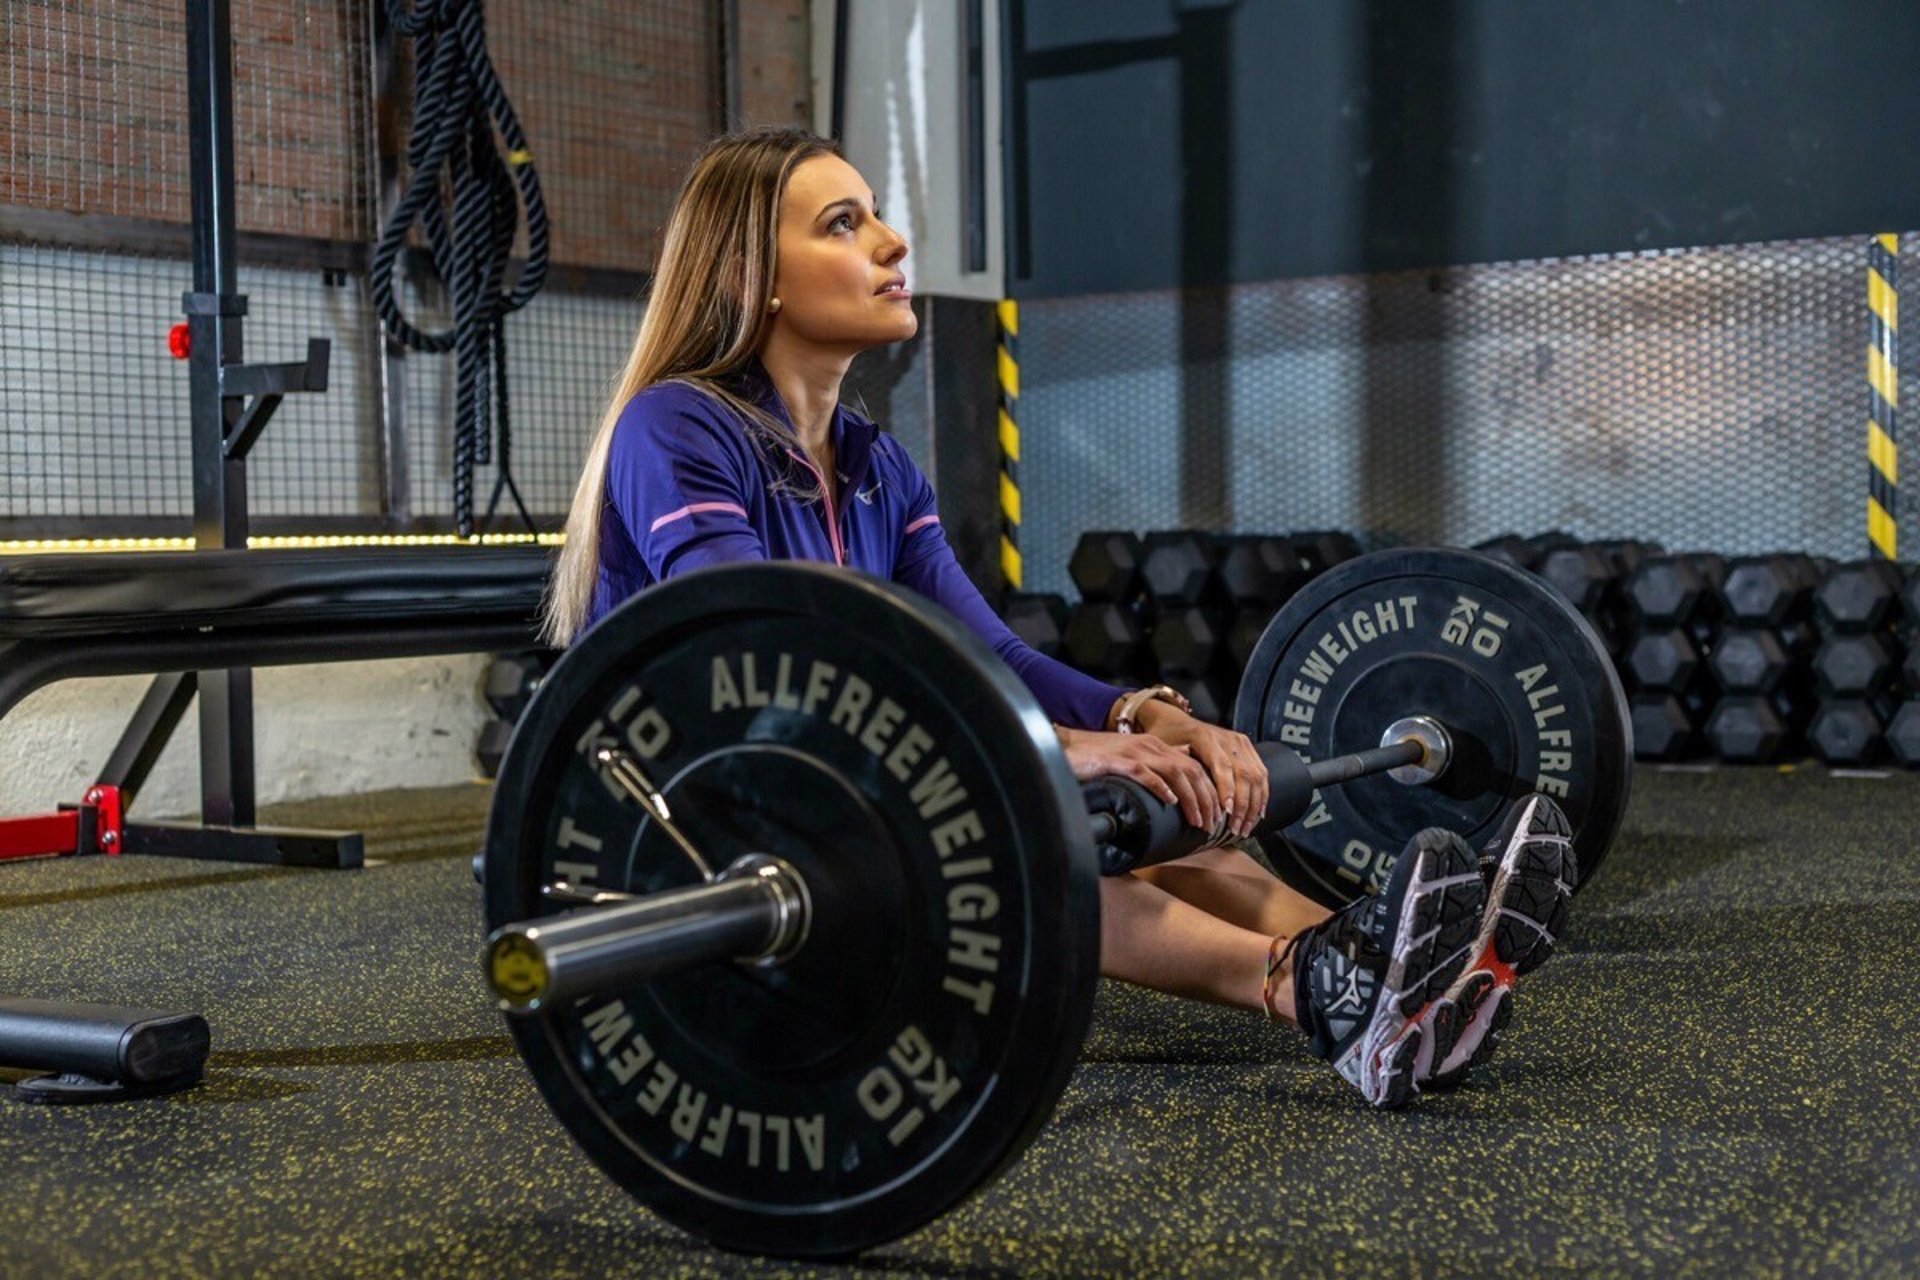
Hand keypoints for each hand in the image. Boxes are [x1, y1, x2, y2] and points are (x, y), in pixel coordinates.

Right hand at [1056, 726, 1222, 832]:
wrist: (1065, 749)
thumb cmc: (1098, 759)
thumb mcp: (1134, 758)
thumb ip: (1157, 763)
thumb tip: (1182, 771)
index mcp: (1156, 746)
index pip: (1194, 766)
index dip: (1210, 790)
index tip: (1216, 814)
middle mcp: (1150, 746)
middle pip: (1191, 771)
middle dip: (1206, 799)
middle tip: (1211, 824)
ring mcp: (1134, 752)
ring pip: (1176, 773)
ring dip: (1191, 799)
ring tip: (1197, 820)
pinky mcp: (1117, 761)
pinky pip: (1145, 773)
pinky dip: (1161, 787)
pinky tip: (1171, 802)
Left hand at [1129, 700, 1269, 839]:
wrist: (1175, 720)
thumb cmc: (1166, 739)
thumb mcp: (1164, 751)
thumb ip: (1173, 769)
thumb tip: (1173, 796)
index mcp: (1206, 738)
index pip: (1222, 767)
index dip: (1227, 790)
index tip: (1226, 812)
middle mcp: (1227, 738)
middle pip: (1244, 774)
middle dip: (1243, 806)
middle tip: (1237, 829)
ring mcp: (1239, 741)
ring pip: (1256, 776)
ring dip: (1254, 805)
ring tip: (1246, 827)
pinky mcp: (1246, 746)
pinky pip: (1261, 772)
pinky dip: (1262, 794)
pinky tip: (1259, 812)